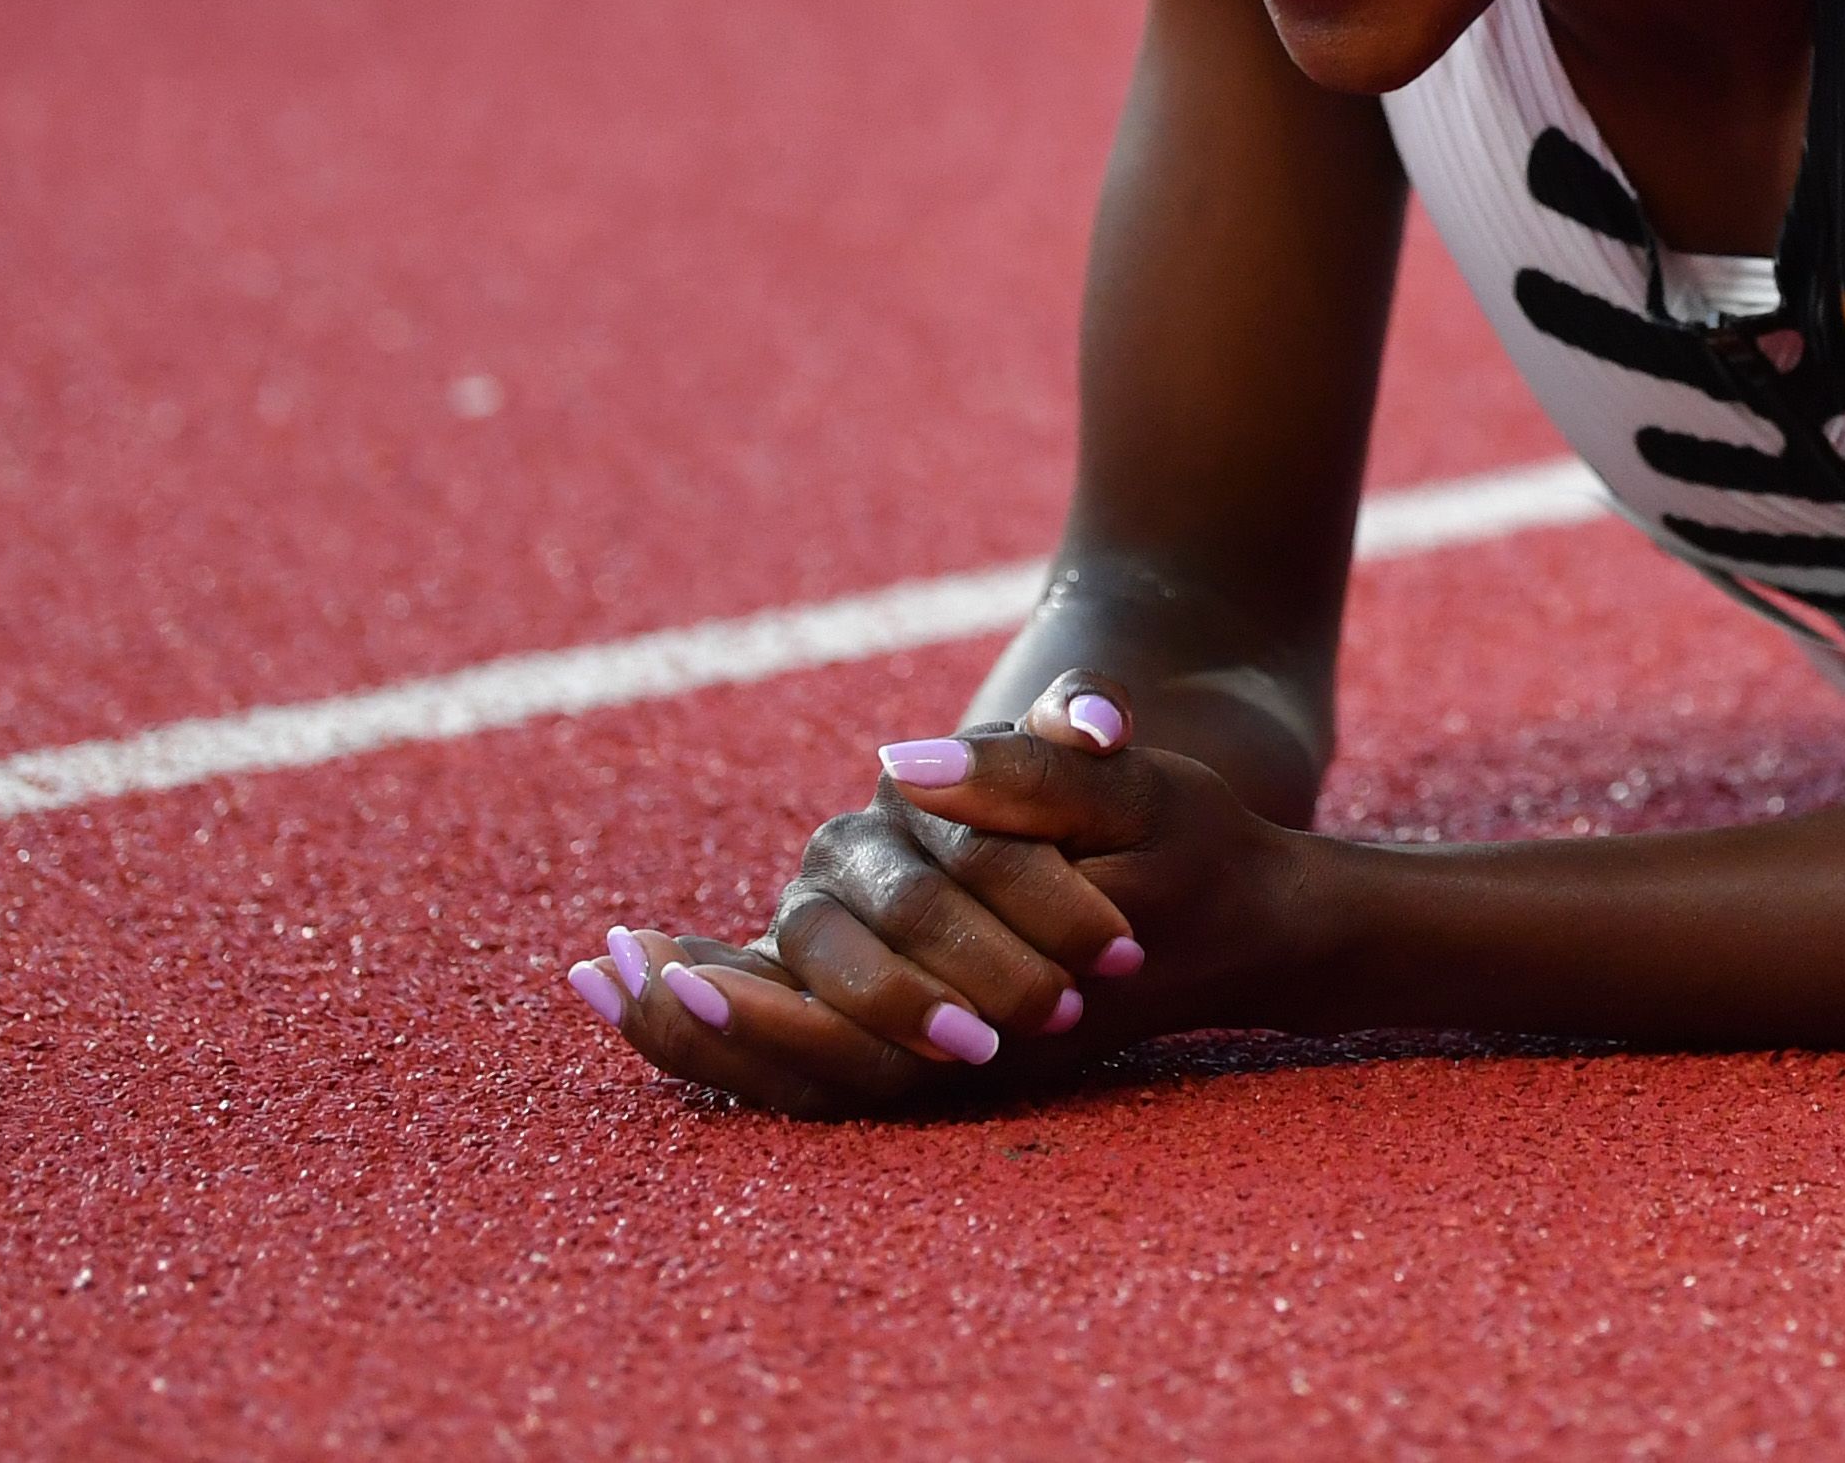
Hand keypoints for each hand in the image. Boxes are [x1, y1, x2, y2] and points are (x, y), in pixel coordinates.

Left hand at [563, 671, 1315, 1115]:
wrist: (1252, 928)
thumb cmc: (1193, 856)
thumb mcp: (1132, 796)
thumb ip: (1025, 780)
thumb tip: (904, 766)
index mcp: (998, 1026)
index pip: (838, 1040)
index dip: (738, 1006)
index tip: (646, 967)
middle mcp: (963, 1066)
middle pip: (797, 1074)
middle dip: (691, 1024)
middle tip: (593, 976)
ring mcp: (950, 1064)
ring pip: (799, 1077)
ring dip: (699, 1030)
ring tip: (600, 980)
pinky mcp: (941, 1042)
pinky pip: (821, 1056)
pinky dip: (743, 1022)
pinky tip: (680, 974)